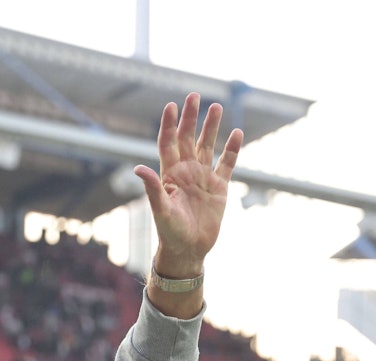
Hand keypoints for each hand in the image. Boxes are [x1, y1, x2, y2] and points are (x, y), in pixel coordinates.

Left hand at [134, 94, 242, 276]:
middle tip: (194, 96)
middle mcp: (186, 171)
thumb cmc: (170, 232)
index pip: (168, 143)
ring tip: (216, 107)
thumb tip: (138, 168)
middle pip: (188, 138)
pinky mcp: (219, 187)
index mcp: (169, 174)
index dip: (169, 124)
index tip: (171, 105)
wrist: (188, 250)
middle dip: (190, 118)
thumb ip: (152, 188)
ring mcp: (203, 178)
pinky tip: (237, 134)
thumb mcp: (161, 210)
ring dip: (211, 127)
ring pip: (207, 146)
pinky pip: (227, 164)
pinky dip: (232, 150)